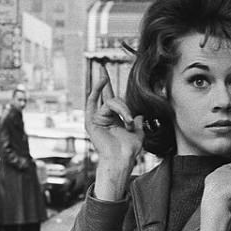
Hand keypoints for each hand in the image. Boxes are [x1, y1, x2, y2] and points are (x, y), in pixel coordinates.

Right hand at [86, 63, 143, 198]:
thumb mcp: (138, 134)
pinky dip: (98, 91)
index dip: (107, 85)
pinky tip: (101, 80)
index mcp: (113, 119)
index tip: (103, 71)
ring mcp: (96, 118)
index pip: (110, 98)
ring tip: (128, 123)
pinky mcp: (91, 121)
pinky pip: (96, 102)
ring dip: (123, 111)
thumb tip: (139, 116)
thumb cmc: (129, 150)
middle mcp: (103, 116)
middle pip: (111, 97)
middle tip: (105, 71)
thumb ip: (138, 123)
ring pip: (112, 102)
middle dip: (105, 80)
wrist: (121, 159)